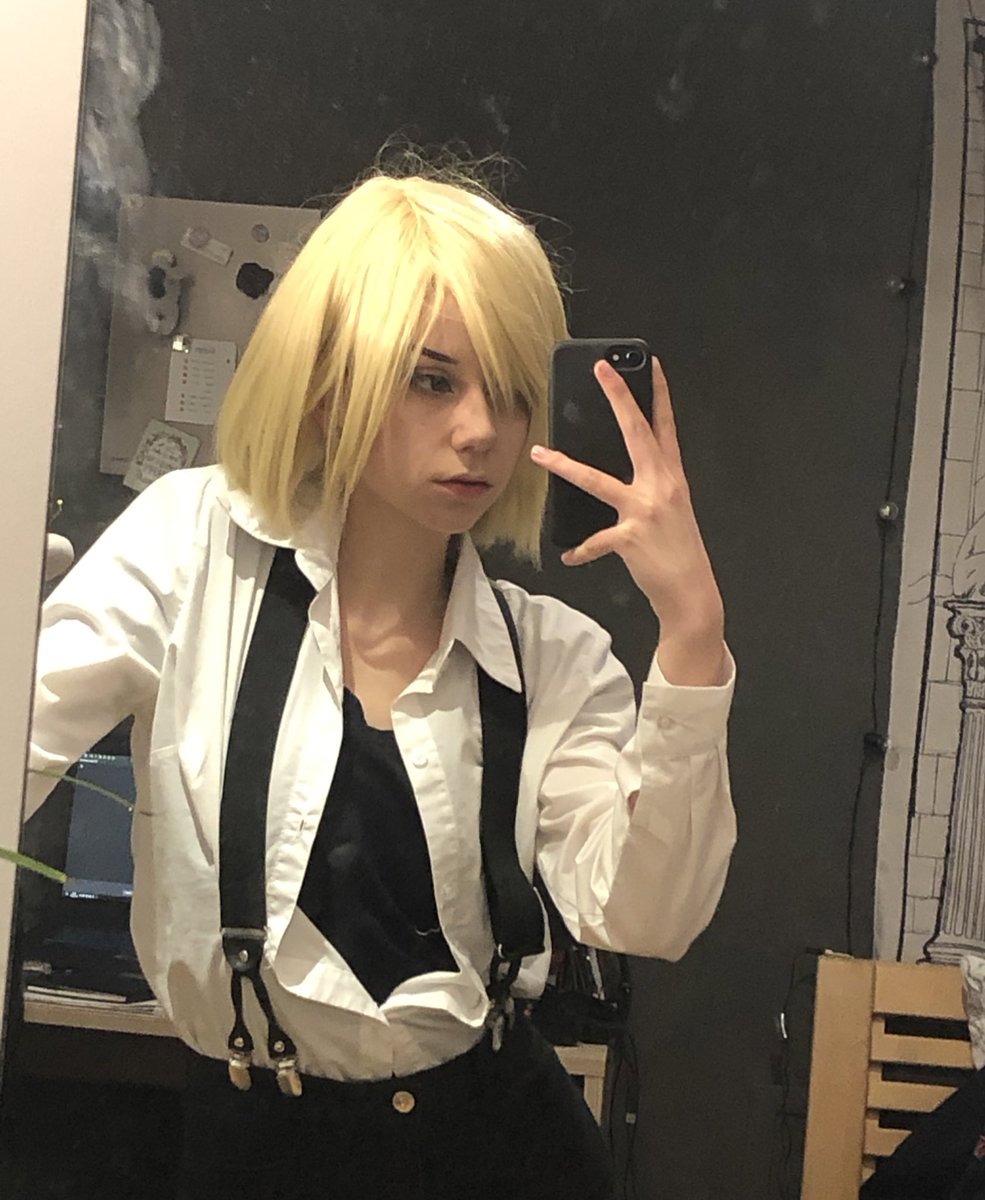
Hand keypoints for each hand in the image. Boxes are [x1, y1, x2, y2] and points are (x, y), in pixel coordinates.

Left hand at [530, 357, 724, 684]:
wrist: (692, 592)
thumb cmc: (679, 552)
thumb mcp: (673, 511)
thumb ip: (652, 487)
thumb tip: (629, 474)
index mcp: (672, 478)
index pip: (665, 426)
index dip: (659, 393)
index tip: (650, 364)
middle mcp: (661, 486)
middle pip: (636, 432)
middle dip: (619, 398)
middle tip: (601, 369)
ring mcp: (645, 510)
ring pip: (597, 480)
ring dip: (565, 466)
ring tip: (539, 453)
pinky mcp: (631, 536)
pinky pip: (596, 540)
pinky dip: (582, 550)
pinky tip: (569, 556)